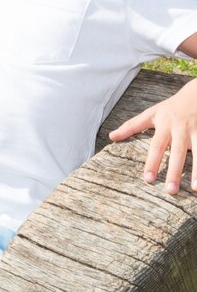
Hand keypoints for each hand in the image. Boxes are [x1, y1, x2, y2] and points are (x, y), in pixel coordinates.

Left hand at [109, 78, 196, 193]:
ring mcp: (196, 132)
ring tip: (195, 189)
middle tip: (170, 191)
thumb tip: (111, 136)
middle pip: (177, 152)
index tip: (148, 179)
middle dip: (174, 171)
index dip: (152, 162)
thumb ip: (131, 126)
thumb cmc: (170, 107)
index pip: (156, 146)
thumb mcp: (151, 113)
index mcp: (165, 125)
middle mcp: (181, 129)